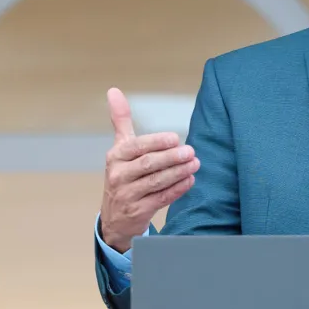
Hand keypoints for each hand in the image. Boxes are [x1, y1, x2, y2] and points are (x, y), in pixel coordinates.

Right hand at [100, 87, 199, 251]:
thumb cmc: (123, 175)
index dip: (156, 142)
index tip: (176, 138)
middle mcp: (118, 176)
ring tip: (195, 164)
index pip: (136, 147)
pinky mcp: (137, 212)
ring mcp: (126, 195)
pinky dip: (176, 190)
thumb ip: (121, 120)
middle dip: (171, 157)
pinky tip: (190, 181)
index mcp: (115, 157)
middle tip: (191, 151)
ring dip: (178, 172)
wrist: (115, 218)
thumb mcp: (120, 148)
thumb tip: (113, 90)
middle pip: (147, 164)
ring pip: (155, 182)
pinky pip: (160, 199)